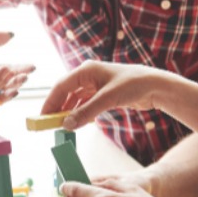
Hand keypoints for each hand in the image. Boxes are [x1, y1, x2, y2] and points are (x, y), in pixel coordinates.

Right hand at [41, 61, 171, 129]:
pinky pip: (85, 104)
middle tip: (48, 124)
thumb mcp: (107, 99)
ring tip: (62, 126)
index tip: (42, 118)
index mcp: (86, 70)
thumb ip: (86, 112)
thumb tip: (66, 125)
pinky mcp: (102, 93)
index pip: (61, 86)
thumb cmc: (133, 85)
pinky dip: (80, 113)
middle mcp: (88, 75)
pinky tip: (77, 122)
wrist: (155, 86)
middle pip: (65, 92)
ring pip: (75, 99)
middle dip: (57, 108)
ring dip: (68, 112)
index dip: (50, 102)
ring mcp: (95, 84)